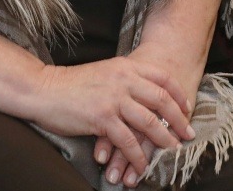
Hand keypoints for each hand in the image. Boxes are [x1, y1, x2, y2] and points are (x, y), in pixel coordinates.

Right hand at [27, 58, 195, 182]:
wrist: (44, 89)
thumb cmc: (73, 84)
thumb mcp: (105, 72)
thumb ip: (125, 79)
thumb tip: (145, 95)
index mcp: (125, 67)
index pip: (163, 78)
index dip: (179, 94)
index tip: (187, 108)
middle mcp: (123, 80)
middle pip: (162, 100)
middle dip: (179, 120)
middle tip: (188, 134)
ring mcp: (113, 99)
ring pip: (149, 122)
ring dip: (164, 141)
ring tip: (172, 152)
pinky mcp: (102, 118)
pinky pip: (128, 141)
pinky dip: (138, 156)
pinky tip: (142, 166)